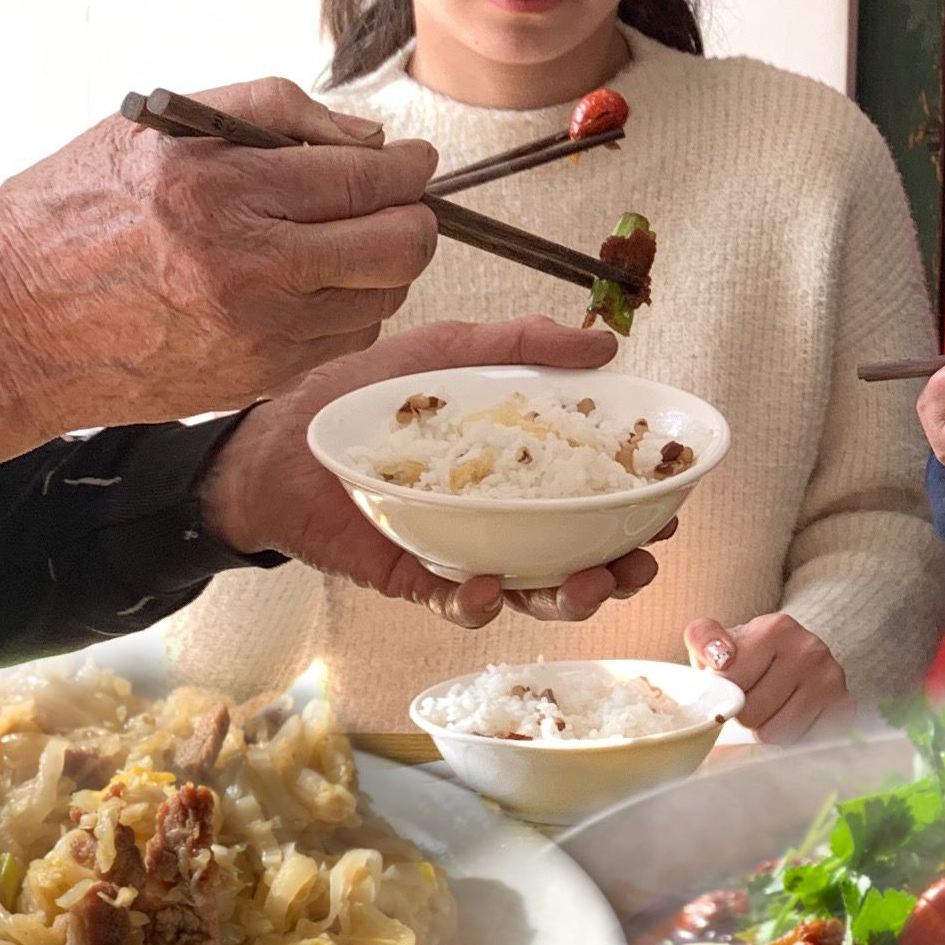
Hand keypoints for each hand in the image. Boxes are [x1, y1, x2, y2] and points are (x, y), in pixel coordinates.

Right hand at [0, 79, 443, 473]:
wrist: (3, 325)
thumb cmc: (64, 220)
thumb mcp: (151, 130)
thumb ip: (267, 114)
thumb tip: (360, 135)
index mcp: (216, 190)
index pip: (360, 177)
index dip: (405, 167)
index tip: (412, 160)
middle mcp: (244, 266)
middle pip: (397, 244)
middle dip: (414, 215)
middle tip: (400, 199)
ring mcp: (254, 331)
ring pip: (382, 297)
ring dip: (384, 266)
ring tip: (348, 241)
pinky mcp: (254, 376)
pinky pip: (344, 340)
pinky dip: (348, 309)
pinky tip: (311, 285)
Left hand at [198, 316, 668, 626]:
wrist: (275, 442)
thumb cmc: (359, 396)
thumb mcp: (448, 351)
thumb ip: (523, 343)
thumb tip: (604, 342)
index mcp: (518, 467)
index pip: (594, 494)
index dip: (636, 508)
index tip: (669, 506)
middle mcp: (499, 515)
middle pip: (578, 554)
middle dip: (619, 567)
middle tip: (639, 560)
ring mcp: (461, 549)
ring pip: (531, 590)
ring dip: (568, 596)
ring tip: (589, 582)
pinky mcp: (417, 576)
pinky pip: (459, 603)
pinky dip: (481, 602)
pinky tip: (493, 586)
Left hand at [687, 614, 854, 744]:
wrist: (794, 656)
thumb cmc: (748, 656)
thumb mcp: (717, 640)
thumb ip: (703, 638)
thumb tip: (720, 658)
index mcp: (777, 629)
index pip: (731, 685)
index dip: (724, 693)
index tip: (731, 686)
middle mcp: (810, 650)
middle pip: (752, 714)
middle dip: (744, 714)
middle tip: (752, 700)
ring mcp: (831, 679)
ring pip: (776, 734)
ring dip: (765, 730)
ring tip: (770, 710)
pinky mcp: (844, 707)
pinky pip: (801, 743)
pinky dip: (790, 739)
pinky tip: (790, 718)